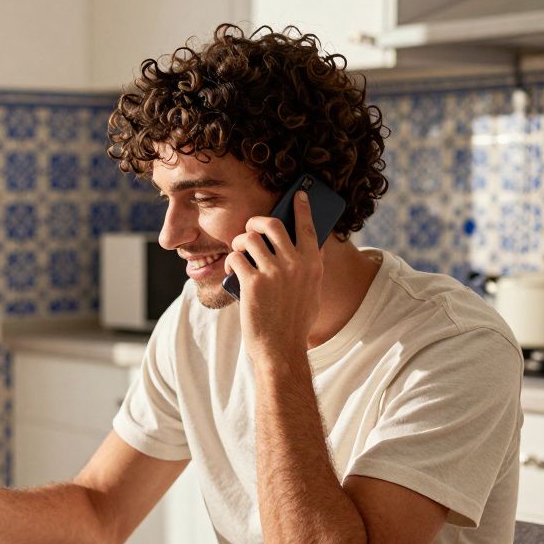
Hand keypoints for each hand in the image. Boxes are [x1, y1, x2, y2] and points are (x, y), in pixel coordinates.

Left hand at [224, 190, 322, 360]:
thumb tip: (305, 247)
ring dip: (239, 243)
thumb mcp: (312, 293)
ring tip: (238, 252)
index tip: (299, 194)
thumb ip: (309, 269)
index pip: (308, 227)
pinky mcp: (252, 282)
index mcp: (313, 265)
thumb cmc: (294, 323)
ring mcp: (274, 272)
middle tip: (250, 227)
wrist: (281, 349)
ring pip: (249, 239)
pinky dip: (230, 262)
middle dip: (256, 221)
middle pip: (272, 224)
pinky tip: (231, 270)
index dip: (302, 208)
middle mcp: (295, 264)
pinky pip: (235, 258)